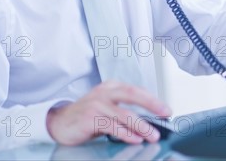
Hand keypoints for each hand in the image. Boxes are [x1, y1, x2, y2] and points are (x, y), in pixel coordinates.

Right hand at [46, 80, 170, 144]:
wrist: (59, 123)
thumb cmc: (86, 117)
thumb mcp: (107, 109)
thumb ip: (125, 111)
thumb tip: (149, 122)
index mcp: (111, 87)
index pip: (136, 90)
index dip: (153, 99)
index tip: (166, 110)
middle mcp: (104, 92)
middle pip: (132, 95)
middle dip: (152, 104)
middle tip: (165, 113)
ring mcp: (96, 104)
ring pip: (124, 114)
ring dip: (141, 125)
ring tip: (152, 134)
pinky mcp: (89, 117)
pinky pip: (111, 126)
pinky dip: (125, 133)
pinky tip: (134, 138)